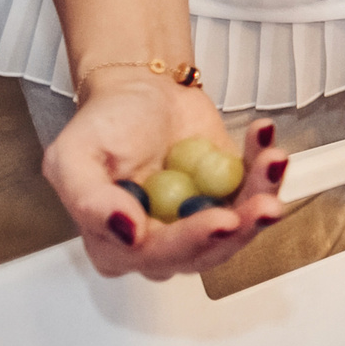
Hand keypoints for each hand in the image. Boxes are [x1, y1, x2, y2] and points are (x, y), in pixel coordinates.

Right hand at [41, 72, 290, 279]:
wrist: (142, 90)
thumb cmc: (105, 123)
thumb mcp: (73, 155)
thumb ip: (87, 199)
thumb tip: (127, 231)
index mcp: (116, 244)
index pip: (157, 254)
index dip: (192, 241)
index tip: (222, 221)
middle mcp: (162, 242)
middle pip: (208, 250)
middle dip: (242, 228)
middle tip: (266, 204)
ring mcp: (201, 220)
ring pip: (240, 225)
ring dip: (262, 194)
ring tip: (271, 160)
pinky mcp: (231, 196)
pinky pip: (256, 190)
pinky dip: (266, 168)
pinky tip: (265, 139)